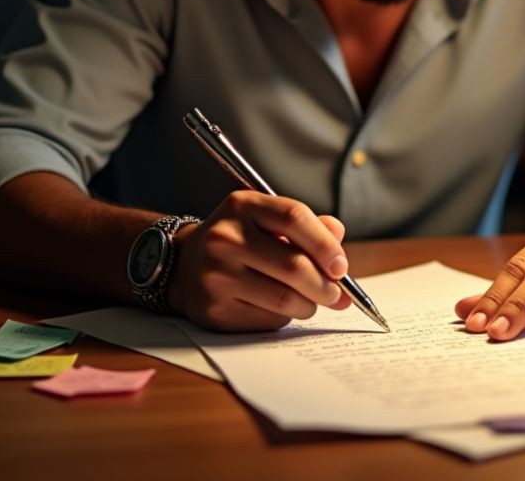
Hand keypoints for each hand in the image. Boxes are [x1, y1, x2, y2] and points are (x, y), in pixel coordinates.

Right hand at [168, 190, 352, 330]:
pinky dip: (286, 316)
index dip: (325, 243)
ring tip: (313, 301)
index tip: (341, 265)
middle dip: (326, 285)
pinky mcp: (214, 309)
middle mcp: (225, 237)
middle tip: (339, 295)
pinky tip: (284, 308)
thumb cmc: (238, 239)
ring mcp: (216, 275)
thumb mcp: (264, 219)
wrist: (183, 265)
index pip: (293, 217)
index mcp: (242, 206)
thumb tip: (338, 234)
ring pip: (284, 298)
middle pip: (293, 265)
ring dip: (310, 304)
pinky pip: (267, 319)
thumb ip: (303, 224)